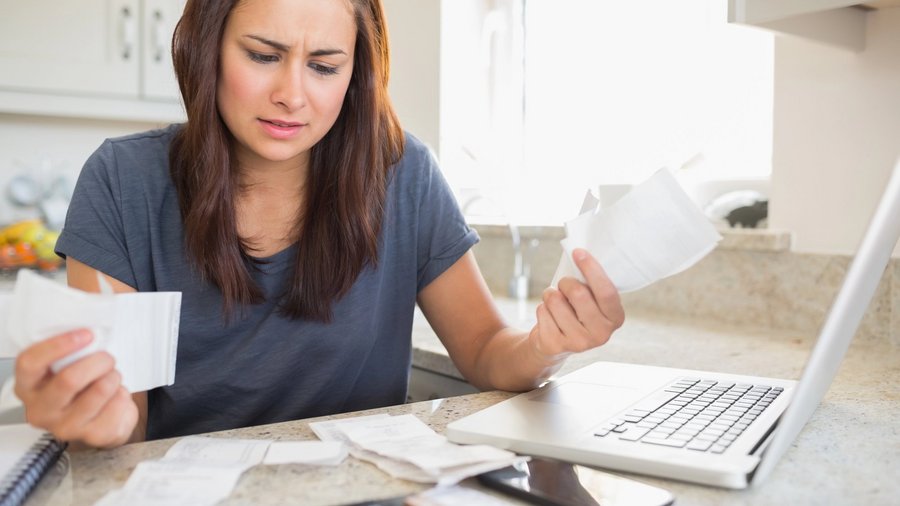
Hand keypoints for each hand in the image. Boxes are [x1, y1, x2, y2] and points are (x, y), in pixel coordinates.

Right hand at [14, 329, 137, 448]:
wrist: (101, 417)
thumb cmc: (82, 385)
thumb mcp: (68, 365)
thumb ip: (70, 351)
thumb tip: (88, 331)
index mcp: (28, 386)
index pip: (30, 363)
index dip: (58, 345)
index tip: (86, 335)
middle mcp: (41, 410)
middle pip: (69, 380)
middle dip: (97, 362)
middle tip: (107, 358)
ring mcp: (65, 427)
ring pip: (100, 390)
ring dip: (113, 377)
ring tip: (111, 377)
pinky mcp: (93, 435)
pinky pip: (118, 404)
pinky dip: (123, 394)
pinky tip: (115, 396)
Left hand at [529, 249, 624, 359]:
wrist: (556, 344)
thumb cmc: (576, 311)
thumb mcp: (591, 299)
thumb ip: (591, 283)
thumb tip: (579, 255)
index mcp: (615, 318)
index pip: (606, 291)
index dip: (592, 269)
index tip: (578, 252)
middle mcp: (602, 334)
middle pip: (579, 293)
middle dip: (566, 282)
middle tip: (564, 284)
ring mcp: (579, 343)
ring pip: (555, 300)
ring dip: (550, 294)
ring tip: (554, 301)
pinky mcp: (556, 345)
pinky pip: (542, 311)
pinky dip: (541, 308)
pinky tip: (549, 317)